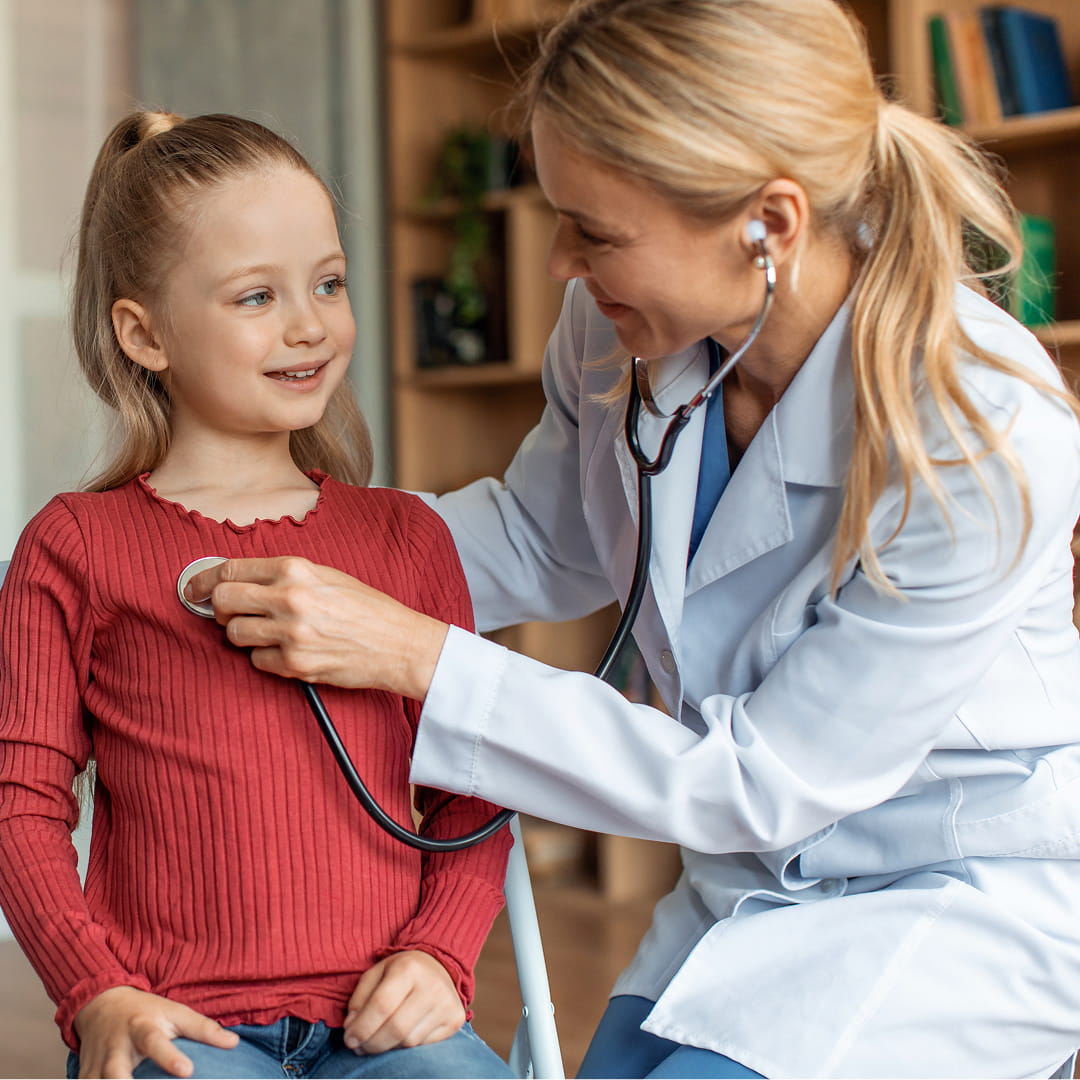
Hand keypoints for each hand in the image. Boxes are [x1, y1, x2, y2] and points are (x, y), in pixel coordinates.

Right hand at [73, 985, 238, 1078]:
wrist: (102, 1003)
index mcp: (142, 1028)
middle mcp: (116, 1048)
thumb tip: (234, 1043)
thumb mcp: (176, 1013)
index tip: (187, 1070)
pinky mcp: (85, 1076)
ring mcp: (96, 1064)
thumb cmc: (147, 1011)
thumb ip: (204, 1029)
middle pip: (116, 1073)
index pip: (156, 1043)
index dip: (170, 1058)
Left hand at [185, 557, 448, 700]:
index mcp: (297, 568)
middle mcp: (290, 598)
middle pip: (223, 601)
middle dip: (219, 608)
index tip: (194, 588)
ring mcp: (291, 633)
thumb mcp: (327, 575)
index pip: (231, 569)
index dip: (205, 579)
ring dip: (243, 634)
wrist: (400, 643)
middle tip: (228, 613)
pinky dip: (266, 658)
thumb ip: (284, 574)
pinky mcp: (295, 665)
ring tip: (268, 632)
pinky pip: (257, 661)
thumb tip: (238, 579)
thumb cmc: (368, 608)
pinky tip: (288, 651)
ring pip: (234, 634)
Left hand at [343, 950, 465, 1054]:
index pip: (381, 1005)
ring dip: (387, 1047)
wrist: (439, 965)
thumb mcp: (377, 973)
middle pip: (396, 1028)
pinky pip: (423, 1045)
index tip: (349, 1039)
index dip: (362, 1027)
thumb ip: (360, 998)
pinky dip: (406, 1045)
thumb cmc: (402, 972)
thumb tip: (352, 1028)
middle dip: (372, 1043)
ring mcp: (446, 1004)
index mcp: (409, 968)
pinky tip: (400, 1036)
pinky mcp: (455, 1019)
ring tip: (378, 1041)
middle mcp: (431, 985)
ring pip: (409, 1041)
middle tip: (359, 1047)